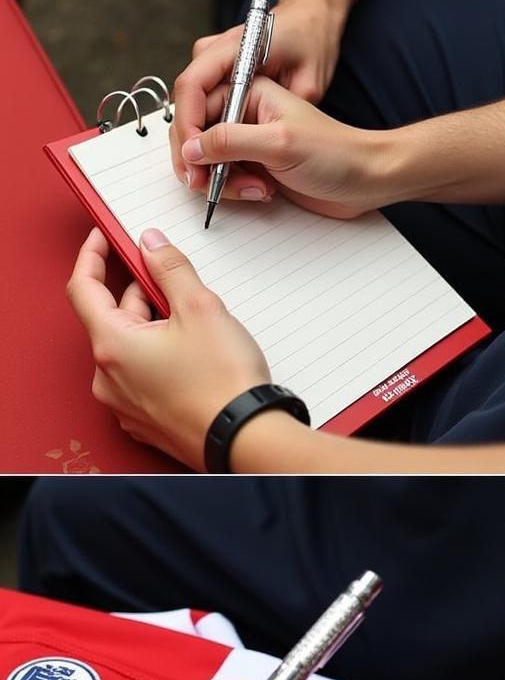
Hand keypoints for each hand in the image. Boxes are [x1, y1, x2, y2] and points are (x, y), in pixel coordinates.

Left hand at [66, 228, 272, 470]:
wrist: (246, 440)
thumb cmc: (224, 385)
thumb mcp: (201, 309)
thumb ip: (171, 269)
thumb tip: (151, 245)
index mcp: (112, 346)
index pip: (83, 288)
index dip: (93, 256)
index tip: (105, 239)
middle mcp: (109, 379)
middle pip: (113, 321)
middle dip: (140, 296)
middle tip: (173, 284)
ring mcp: (126, 405)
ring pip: (130, 352)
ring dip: (153, 330)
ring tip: (195, 329)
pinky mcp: (147, 422)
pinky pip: (142, 380)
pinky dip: (160, 362)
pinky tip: (193, 361)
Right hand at [176, 77, 391, 217]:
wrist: (369, 179)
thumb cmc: (337, 154)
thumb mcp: (281, 144)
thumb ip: (231, 142)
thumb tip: (191, 147)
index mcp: (248, 87)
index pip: (195, 100)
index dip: (185, 133)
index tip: (189, 164)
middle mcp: (244, 110)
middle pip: (196, 130)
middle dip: (200, 161)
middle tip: (208, 187)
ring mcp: (250, 138)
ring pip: (209, 157)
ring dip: (222, 180)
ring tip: (256, 190)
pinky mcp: (258, 163)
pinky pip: (228, 175)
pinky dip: (236, 188)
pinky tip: (263, 194)